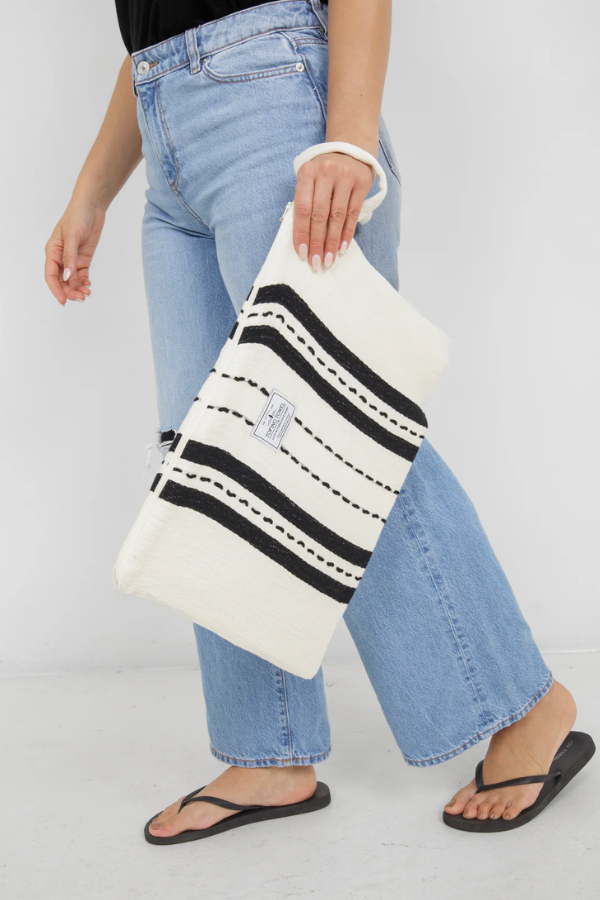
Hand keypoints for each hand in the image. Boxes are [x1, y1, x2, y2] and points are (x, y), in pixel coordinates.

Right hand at [45, 200, 105, 305]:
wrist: (92, 207)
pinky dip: (84, 282)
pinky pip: (81, 275)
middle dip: (70, 291)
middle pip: (62, 281)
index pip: (50, 275)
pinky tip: (88, 285)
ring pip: (72, 280)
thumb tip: (67, 276)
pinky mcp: (83, 259)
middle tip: (81, 297)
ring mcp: (72, 259)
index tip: (63, 300)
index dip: (56, 289)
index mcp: (52, 252)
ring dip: (78, 288)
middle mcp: (61, 258)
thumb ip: (70, 257)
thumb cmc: (77, 216)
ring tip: (87, 294)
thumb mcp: (72, 236)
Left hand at [293, 151, 374, 269]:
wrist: (350, 149)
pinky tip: (342, 247)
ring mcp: (345, 176)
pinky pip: (352, 213)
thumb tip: (302, 236)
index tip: (301, 253)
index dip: (301, 233)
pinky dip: (347, 233)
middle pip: (319, 215)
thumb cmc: (324, 171)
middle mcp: (325, 172)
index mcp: (307, 172)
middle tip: (316, 262)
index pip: (302, 208)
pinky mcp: (361, 183)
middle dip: (317, 242)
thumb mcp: (310, 179)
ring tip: (329, 259)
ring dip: (332, 242)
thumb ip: (305, 201)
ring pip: (337, 216)